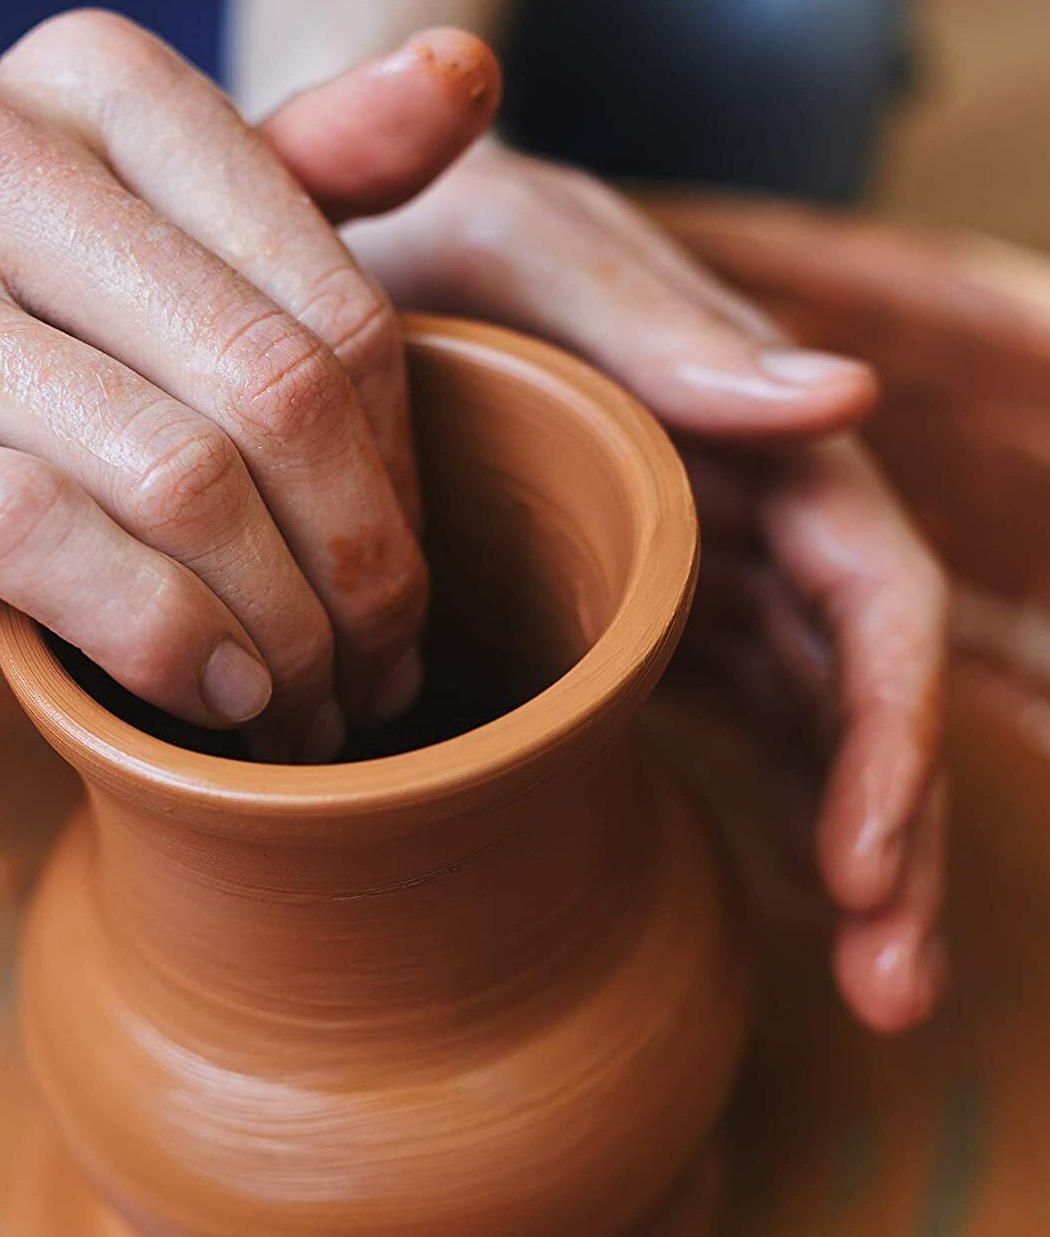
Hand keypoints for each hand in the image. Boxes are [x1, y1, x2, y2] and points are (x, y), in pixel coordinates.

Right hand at [0, 16, 499, 759]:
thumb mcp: (141, 249)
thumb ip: (297, 175)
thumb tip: (465, 81)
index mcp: (87, 89)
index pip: (334, 308)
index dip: (399, 483)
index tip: (405, 593)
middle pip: (271, 393)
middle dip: (359, 572)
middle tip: (378, 677)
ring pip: (172, 474)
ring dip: (274, 629)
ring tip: (306, 710)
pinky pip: (40, 541)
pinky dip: (156, 638)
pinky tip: (206, 697)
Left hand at [347, 142, 947, 1031]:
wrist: (345, 265)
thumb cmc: (431, 238)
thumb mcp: (524, 246)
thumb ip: (656, 318)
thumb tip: (846, 401)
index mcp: (747, 437)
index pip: (869, 596)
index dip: (887, 734)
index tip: (863, 868)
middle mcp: (742, 520)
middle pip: (859, 693)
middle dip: (890, 841)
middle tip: (892, 992)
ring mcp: (692, 581)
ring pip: (813, 729)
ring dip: (853, 863)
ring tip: (870, 998)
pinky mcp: (631, 626)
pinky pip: (736, 725)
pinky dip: (772, 817)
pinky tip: (789, 915)